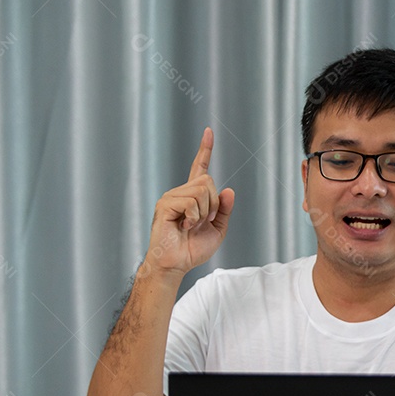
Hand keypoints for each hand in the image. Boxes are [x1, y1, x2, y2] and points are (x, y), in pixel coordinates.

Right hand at [144, 127, 235, 276]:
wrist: (176, 263)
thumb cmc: (192, 249)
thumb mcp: (217, 230)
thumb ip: (224, 210)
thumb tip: (229, 190)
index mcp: (193, 196)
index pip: (200, 168)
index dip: (205, 150)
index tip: (209, 132)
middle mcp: (181, 192)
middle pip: (209, 181)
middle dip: (214, 204)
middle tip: (204, 221)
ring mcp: (172, 196)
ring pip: (202, 190)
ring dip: (204, 212)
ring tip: (192, 225)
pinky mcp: (165, 203)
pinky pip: (191, 202)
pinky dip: (194, 218)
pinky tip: (184, 227)